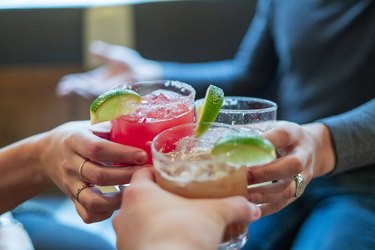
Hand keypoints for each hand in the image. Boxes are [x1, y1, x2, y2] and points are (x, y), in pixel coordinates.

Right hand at [37, 121, 148, 222]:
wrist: (47, 154)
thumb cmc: (79, 137)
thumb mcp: (91, 126)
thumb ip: (114, 129)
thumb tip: (149, 135)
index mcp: (75, 140)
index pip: (98, 149)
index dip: (122, 154)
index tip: (142, 156)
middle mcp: (70, 164)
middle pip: (98, 176)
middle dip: (127, 176)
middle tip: (147, 173)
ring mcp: (70, 185)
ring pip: (92, 200)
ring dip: (118, 199)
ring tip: (136, 190)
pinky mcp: (72, 199)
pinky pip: (87, 214)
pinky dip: (105, 213)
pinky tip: (119, 202)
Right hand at [56, 40, 161, 96]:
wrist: (146, 73)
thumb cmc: (131, 64)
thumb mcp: (115, 56)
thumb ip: (103, 54)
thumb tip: (92, 48)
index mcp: (95, 80)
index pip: (79, 83)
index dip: (70, 84)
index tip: (63, 85)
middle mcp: (100, 89)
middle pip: (82, 90)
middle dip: (73, 90)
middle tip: (62, 91)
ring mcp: (108, 94)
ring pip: (93, 95)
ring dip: (83, 93)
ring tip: (73, 91)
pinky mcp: (118, 96)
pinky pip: (107, 98)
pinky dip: (101, 97)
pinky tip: (94, 96)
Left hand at [113, 168, 260, 249]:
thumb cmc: (184, 235)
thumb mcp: (215, 215)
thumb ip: (234, 207)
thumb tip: (252, 208)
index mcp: (139, 193)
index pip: (142, 173)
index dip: (156, 173)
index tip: (170, 176)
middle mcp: (124, 212)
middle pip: (139, 198)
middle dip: (157, 199)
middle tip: (178, 201)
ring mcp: (122, 236)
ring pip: (136, 221)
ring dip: (152, 221)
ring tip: (175, 225)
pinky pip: (138, 242)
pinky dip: (150, 241)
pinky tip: (169, 244)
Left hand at [246, 121, 334, 215]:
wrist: (312, 148)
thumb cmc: (281, 138)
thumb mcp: (271, 127)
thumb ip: (251, 132)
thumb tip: (222, 141)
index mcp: (294, 134)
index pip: (282, 136)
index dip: (265, 141)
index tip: (244, 147)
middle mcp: (303, 155)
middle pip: (292, 165)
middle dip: (267, 172)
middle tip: (245, 175)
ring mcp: (304, 176)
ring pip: (289, 189)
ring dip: (265, 194)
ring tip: (244, 195)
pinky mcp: (299, 192)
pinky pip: (284, 203)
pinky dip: (266, 208)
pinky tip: (250, 208)